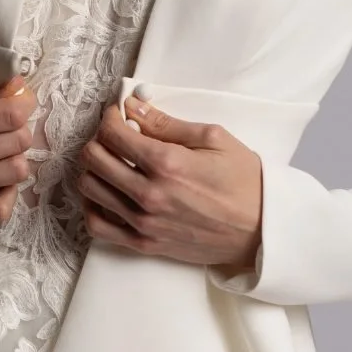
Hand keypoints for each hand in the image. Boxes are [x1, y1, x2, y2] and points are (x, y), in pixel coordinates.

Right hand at [0, 74, 39, 223]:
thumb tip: (18, 87)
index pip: (10, 115)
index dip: (23, 104)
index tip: (18, 101)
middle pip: (18, 142)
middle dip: (18, 128)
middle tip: (5, 125)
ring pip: (17, 172)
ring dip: (14, 157)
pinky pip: (0, 210)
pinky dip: (7, 194)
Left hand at [75, 94, 261, 276]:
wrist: (261, 231)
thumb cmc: (245, 182)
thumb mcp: (214, 139)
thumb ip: (167, 123)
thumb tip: (133, 107)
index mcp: (167, 163)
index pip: (112, 133)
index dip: (109, 117)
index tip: (118, 115)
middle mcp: (150, 194)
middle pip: (93, 159)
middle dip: (98, 139)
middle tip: (115, 136)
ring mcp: (144, 223)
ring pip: (90, 189)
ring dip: (93, 169)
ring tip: (112, 162)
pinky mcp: (144, 245)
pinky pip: (98, 226)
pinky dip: (93, 207)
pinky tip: (107, 194)